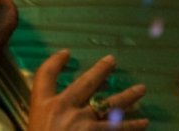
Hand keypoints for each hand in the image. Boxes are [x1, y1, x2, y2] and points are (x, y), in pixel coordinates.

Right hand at [28, 50, 148, 130]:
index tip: (65, 54)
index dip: (55, 62)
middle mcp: (67, 110)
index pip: (46, 76)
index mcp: (45, 107)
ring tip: (141, 90)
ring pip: (111, 105)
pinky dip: (132, 126)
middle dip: (100, 70)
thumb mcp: (34, 127)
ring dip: (128, 97)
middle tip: (112, 60)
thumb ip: (46, 119)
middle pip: (86, 83)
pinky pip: (120, 130)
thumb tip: (59, 114)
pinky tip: (144, 123)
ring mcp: (85, 125)